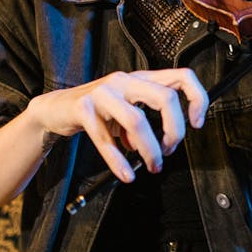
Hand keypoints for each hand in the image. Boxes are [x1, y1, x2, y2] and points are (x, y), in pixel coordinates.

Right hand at [26, 68, 207, 182]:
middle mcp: (125, 80)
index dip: (197, 98)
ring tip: (152, 166)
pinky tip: (126, 174)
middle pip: (165, 98)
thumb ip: (147, 122)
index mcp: (140, 78)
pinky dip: (118, 161)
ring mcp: (103, 92)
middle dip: (174, 130)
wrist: (55, 109)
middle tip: (169, 151)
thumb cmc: (96, 111)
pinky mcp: (83, 108)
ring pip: (137, 120)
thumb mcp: (126, 110)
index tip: (197, 124)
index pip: (181, 76)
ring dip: (150, 150)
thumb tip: (163, 145)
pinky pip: (105, 138)